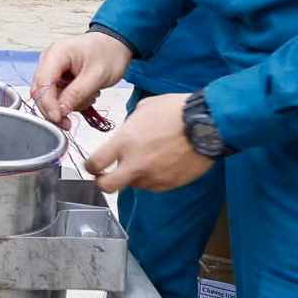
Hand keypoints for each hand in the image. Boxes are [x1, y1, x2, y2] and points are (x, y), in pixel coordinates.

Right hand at [29, 30, 132, 127]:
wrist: (116, 44)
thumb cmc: (109, 53)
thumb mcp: (97, 76)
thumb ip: (77, 93)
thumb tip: (61, 111)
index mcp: (55, 54)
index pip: (42, 84)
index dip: (47, 104)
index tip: (59, 119)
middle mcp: (49, 60)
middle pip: (41, 92)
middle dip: (56, 108)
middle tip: (69, 123)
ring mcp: (52, 68)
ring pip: (49, 96)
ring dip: (68, 104)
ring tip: (90, 96)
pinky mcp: (58, 76)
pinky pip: (57, 95)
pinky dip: (70, 101)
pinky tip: (86, 94)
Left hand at [82, 92, 213, 192]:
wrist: (207, 124)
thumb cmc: (176, 111)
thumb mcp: (143, 110)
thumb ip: (128, 129)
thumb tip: (124, 137)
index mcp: (125, 142)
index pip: (95, 164)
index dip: (90, 166)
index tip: (92, 165)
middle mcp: (136, 164)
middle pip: (106, 187)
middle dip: (102, 182)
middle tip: (106, 176)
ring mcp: (154, 177)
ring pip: (134, 185)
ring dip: (134, 176)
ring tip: (147, 159)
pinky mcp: (170, 184)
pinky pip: (154, 186)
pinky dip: (153, 178)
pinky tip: (162, 163)